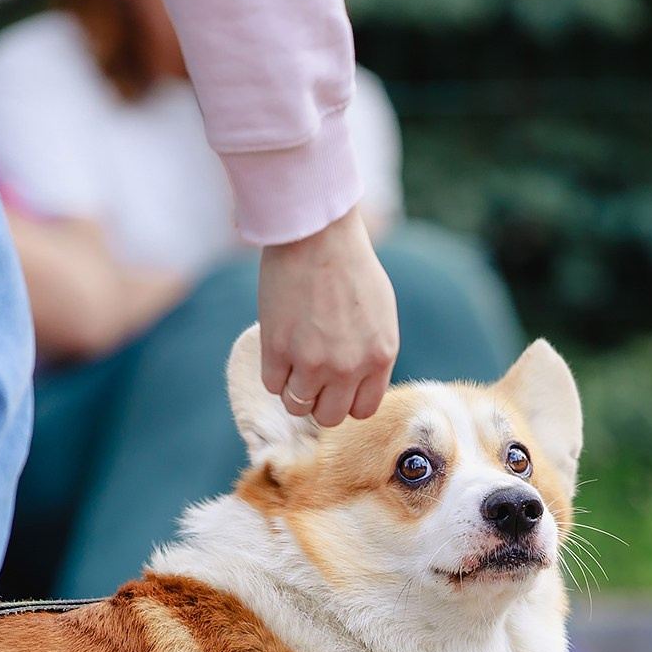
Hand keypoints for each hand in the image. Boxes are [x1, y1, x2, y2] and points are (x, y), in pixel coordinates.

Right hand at [257, 206, 398, 426]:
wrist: (317, 235)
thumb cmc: (350, 265)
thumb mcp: (380, 314)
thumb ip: (371, 352)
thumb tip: (354, 381)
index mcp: (380, 356)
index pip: (362, 409)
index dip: (345, 399)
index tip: (335, 385)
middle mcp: (349, 367)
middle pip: (329, 416)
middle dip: (319, 400)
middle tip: (310, 374)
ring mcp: (312, 362)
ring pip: (297, 405)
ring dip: (293, 388)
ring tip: (292, 359)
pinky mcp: (278, 350)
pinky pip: (272, 385)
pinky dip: (273, 371)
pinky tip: (278, 346)